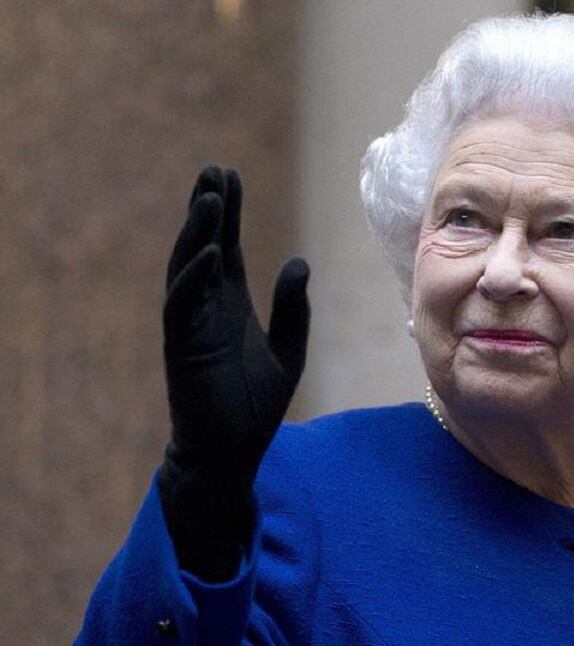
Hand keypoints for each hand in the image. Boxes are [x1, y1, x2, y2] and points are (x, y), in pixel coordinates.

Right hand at [157, 166, 310, 578]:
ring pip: (187, 268)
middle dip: (209, 209)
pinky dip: (192, 278)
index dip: (228, 213)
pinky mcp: (182, 348)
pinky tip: (207, 253)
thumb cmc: (255, 406)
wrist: (231, 452)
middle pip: (204, 247)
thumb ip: (292, 310)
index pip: (226, 248)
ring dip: (197, 233)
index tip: (229, 176)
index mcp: (230, 305)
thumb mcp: (288, 352)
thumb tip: (297, 262)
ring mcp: (191, 325)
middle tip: (215, 169)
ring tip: (209, 199)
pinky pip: (181, 306)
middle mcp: (207, 308)